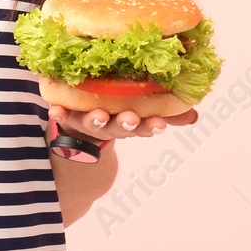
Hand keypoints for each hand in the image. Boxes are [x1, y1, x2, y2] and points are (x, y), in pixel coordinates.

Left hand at [48, 102, 198, 142]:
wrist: (78, 140)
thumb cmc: (117, 115)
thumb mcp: (143, 116)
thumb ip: (168, 114)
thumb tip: (194, 116)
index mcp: (129, 123)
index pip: (144, 126)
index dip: (151, 125)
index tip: (159, 123)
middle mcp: (109, 124)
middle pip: (118, 126)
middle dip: (125, 124)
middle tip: (131, 119)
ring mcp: (86, 122)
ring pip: (92, 123)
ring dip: (96, 120)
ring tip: (99, 116)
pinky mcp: (66, 118)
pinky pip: (61, 117)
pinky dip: (59, 115)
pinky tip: (55, 111)